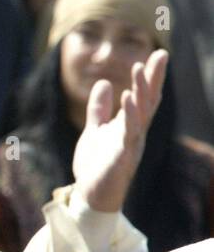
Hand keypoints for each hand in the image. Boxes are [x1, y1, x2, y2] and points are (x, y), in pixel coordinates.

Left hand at [72, 49, 167, 213]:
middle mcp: (135, 133)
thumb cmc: (96, 166)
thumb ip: (99, 109)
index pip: (143, 97)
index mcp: (129, 126)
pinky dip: (129, 114)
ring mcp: (131, 144)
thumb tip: (105, 82)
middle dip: (153, 78)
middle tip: (160, 54)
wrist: (90, 197)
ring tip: (140, 67)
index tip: (157, 54)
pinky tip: (127, 96)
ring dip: (140, 90)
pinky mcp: (122, 156)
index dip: (150, 77)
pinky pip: (128, 132)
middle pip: (148, 101)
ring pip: (140, 113)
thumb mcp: (94, 131)